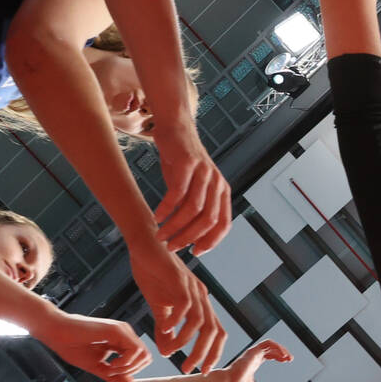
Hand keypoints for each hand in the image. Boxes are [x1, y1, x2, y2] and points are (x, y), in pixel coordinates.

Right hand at [33, 310, 151, 381]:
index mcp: (121, 341)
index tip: (112, 373)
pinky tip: (111, 364)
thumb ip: (113, 375)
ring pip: (143, 353)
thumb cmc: (72, 346)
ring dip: (129, 367)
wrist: (55, 332)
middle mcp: (125, 334)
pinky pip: (135, 349)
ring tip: (111, 369)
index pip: (140, 358)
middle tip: (113, 372)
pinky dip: (126, 362)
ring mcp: (122, 330)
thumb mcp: (96, 366)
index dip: (131, 371)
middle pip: (145, 357)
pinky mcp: (116, 330)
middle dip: (132, 370)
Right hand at [128, 240, 225, 371]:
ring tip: (174, 353)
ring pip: (200, 320)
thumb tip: (167, 353)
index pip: (217, 332)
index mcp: (201, 303)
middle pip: (213, 330)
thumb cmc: (154, 274)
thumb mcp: (159, 307)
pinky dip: (175, 320)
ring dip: (188, 341)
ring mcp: (192, 287)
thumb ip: (164, 329)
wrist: (145, 246)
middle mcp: (201, 296)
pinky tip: (163, 329)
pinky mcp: (179, 279)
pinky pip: (183, 304)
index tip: (202, 370)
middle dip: (203, 353)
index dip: (213, 352)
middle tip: (189, 369)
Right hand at [152, 122, 231, 255]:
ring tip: (160, 235)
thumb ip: (196, 209)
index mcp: (222, 192)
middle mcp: (217, 182)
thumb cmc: (183, 163)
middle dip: (189, 238)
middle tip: (172, 247)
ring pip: (192, 209)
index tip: (195, 253)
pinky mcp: (187, 163)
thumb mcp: (194, 188)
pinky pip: (177, 193)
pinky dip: (166, 209)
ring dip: (175, 227)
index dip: (211, 242)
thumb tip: (190, 238)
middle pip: (208, 220)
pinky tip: (156, 217)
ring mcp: (204, 172)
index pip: (224, 224)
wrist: (176, 129)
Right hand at [219, 340, 291, 381]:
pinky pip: (268, 343)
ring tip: (288, 357)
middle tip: (290, 359)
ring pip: (270, 344)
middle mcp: (254, 356)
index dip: (279, 356)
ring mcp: (253, 353)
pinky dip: (277, 347)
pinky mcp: (253, 351)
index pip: (269, 354)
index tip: (287, 361)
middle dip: (283, 352)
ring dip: (281, 349)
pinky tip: (283, 355)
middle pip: (271, 348)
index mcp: (254, 362)